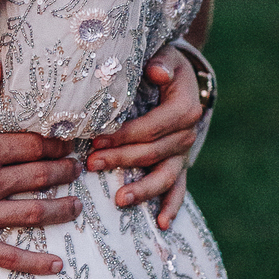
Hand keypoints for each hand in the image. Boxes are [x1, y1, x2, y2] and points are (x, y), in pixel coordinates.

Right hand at [0, 57, 80, 274]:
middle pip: (39, 177)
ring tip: (75, 207)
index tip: (66, 145)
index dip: (54, 145)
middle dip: (64, 172)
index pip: (32, 146)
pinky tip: (55, 264)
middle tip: (77, 170)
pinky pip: (10, 256)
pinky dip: (36, 262)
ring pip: (34, 213)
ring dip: (61, 209)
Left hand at [86, 46, 202, 230]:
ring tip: (120, 199)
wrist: (178, 76)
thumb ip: (159, 63)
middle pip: (152, 153)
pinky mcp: (177, 164)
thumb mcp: (163, 55)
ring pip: (165, 176)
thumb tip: (157, 71)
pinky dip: (172, 206)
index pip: (151, 127)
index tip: (97, 140)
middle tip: (91, 164)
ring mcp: (183, 152)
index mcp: (184, 108)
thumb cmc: (162, 64)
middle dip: (121, 160)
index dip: (124, 135)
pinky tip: (160, 224)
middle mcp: (187, 133)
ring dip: (143, 189)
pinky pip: (178, 188)